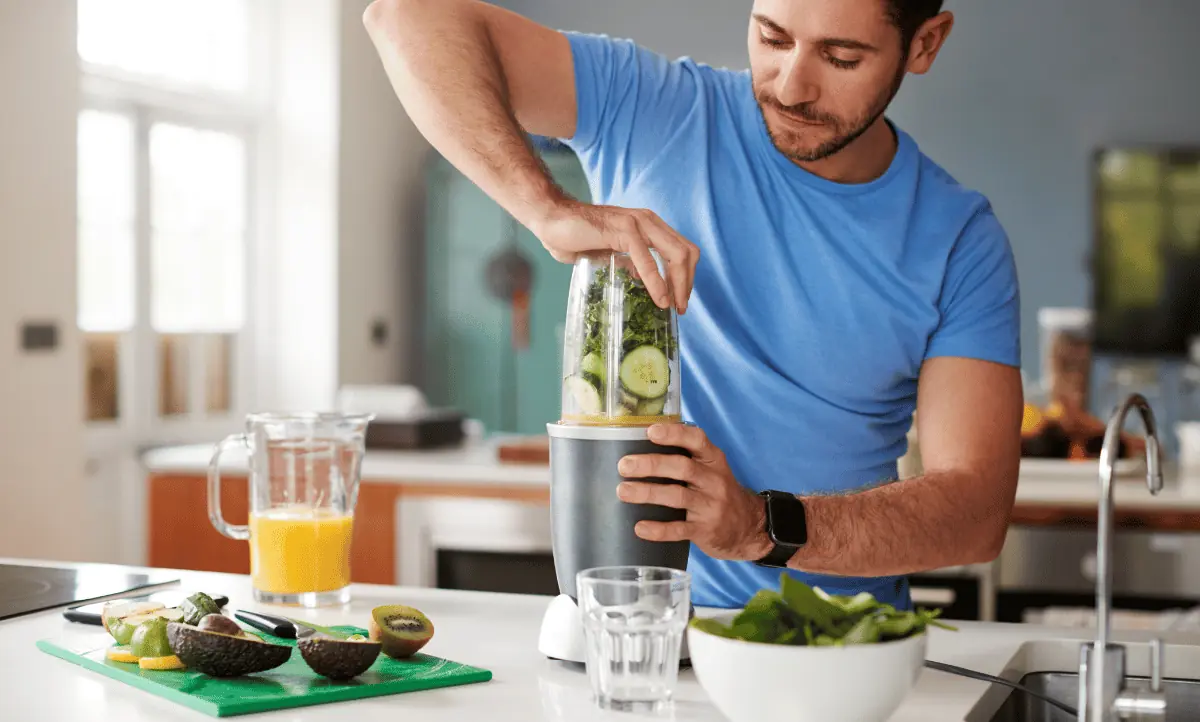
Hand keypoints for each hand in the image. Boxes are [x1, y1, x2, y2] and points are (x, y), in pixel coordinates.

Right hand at [531, 198, 699, 312]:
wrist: (550, 219)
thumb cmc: (575, 235)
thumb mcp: (609, 253)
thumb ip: (627, 262)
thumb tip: (641, 278)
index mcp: (648, 225)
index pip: (682, 249)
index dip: (686, 275)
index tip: (679, 299)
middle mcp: (648, 221)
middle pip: (686, 252)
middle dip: (687, 283)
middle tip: (681, 308)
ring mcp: (638, 223)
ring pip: (675, 254)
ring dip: (678, 284)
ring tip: (673, 306)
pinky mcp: (624, 230)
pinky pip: (647, 260)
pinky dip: (657, 281)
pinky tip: (659, 298)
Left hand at [616, 424, 773, 561]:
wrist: (748, 528)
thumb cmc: (718, 493)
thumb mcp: (712, 470)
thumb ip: (687, 458)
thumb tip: (643, 444)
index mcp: (714, 460)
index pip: (697, 440)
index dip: (674, 434)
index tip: (651, 432)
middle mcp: (714, 480)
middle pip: (683, 467)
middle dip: (651, 464)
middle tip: (624, 465)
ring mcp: (711, 506)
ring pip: (678, 496)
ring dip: (648, 492)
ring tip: (623, 491)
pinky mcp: (706, 530)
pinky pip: (680, 529)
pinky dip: (659, 529)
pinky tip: (640, 528)